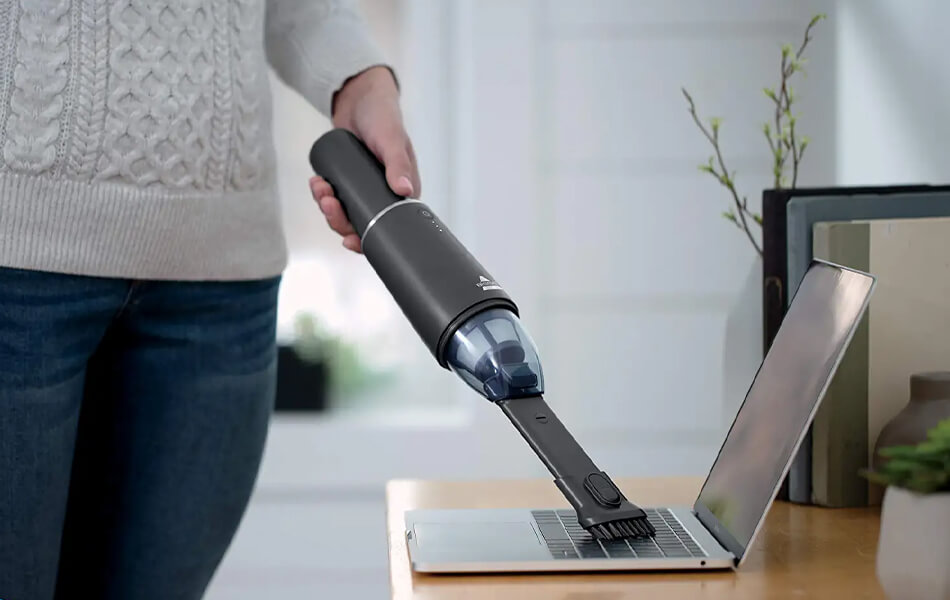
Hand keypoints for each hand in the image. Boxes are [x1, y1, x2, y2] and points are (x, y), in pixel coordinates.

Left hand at [310, 66, 420, 252]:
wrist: (360, 96)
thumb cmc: (383, 116)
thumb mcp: (391, 139)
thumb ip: (398, 164)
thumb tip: (405, 191)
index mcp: (403, 193)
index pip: (388, 227)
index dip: (368, 239)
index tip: (350, 241)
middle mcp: (384, 195)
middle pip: (361, 225)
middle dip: (340, 220)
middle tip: (328, 202)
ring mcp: (364, 190)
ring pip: (344, 214)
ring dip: (328, 207)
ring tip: (320, 187)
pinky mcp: (347, 182)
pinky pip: (333, 199)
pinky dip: (322, 195)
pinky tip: (317, 182)